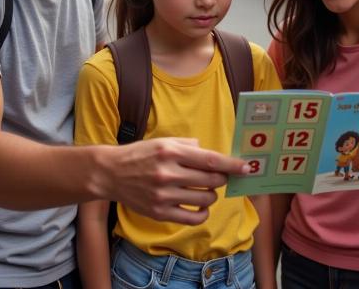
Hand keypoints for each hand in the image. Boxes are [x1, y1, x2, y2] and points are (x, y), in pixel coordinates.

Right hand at [106, 137, 248, 223]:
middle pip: (211, 180)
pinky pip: (192, 217)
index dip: (232, 165)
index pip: (210, 160)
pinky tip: (199, 206)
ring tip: (205, 189)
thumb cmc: (140, 154)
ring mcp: (163, 195)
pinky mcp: (159, 213)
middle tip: (219, 176)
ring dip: (212, 194)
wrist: (111, 173)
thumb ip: (189, 145)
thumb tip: (211, 155)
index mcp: (171, 152)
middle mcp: (168, 173)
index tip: (247, 167)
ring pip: (205, 199)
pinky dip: (202, 212)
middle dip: (222, 178)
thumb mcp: (164, 141)